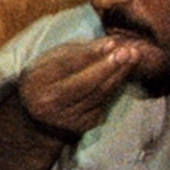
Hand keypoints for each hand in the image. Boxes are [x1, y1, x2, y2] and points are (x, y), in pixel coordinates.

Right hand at [18, 34, 141, 138]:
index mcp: (37, 81)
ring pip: (98, 95)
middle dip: (110, 66)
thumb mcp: (55, 57)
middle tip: (130, 51)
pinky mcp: (80, 126)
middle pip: (85, 84)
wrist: (36, 108)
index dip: (92, 54)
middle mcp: (48, 103)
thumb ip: (82, 50)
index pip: (67, 65)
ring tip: (134, 58)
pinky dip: (114, 88)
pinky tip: (124, 74)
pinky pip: (102, 104)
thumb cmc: (48, 74)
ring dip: (118, 75)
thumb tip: (112, 43)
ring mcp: (64, 117)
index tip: (113, 43)